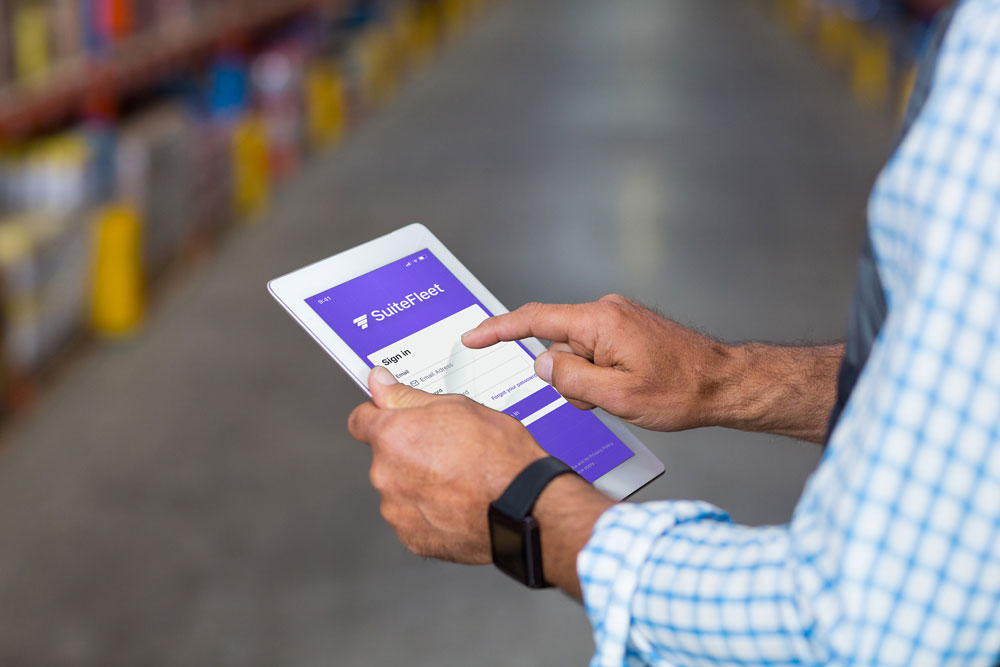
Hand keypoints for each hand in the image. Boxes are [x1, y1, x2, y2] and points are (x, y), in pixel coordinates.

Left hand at [348, 366, 546, 563]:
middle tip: (445, 450)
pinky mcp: (412, 538)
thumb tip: (380, 383)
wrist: (524, 507)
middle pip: (384, 456)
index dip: (378, 415)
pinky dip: (429, 512)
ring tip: (457, 479)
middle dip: (407, 452)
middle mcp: (386, 474)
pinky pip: (412, 518)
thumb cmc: (499, 458)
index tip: (391, 417)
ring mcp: (397, 510)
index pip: (360, 420)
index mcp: (392, 436)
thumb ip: (408, 396)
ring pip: (399, 489)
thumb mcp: (458, 407)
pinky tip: (456, 502)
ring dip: (418, 484)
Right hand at [462, 294, 733, 431]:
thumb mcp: (618, 397)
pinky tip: (629, 387)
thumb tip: (541, 365)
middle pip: (558, 345)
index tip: (472, 336)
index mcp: (600, 322)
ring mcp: (619, 319)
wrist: (725, 383)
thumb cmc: (682, 390)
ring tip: (625, 395)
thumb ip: (571, 380)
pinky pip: (595, 352)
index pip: (535, 320)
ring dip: (588, 380)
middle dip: (568, 377)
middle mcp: (606, 312)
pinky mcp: (627, 329)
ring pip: (577, 354)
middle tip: (602, 399)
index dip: (498, 329)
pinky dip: (601, 374)